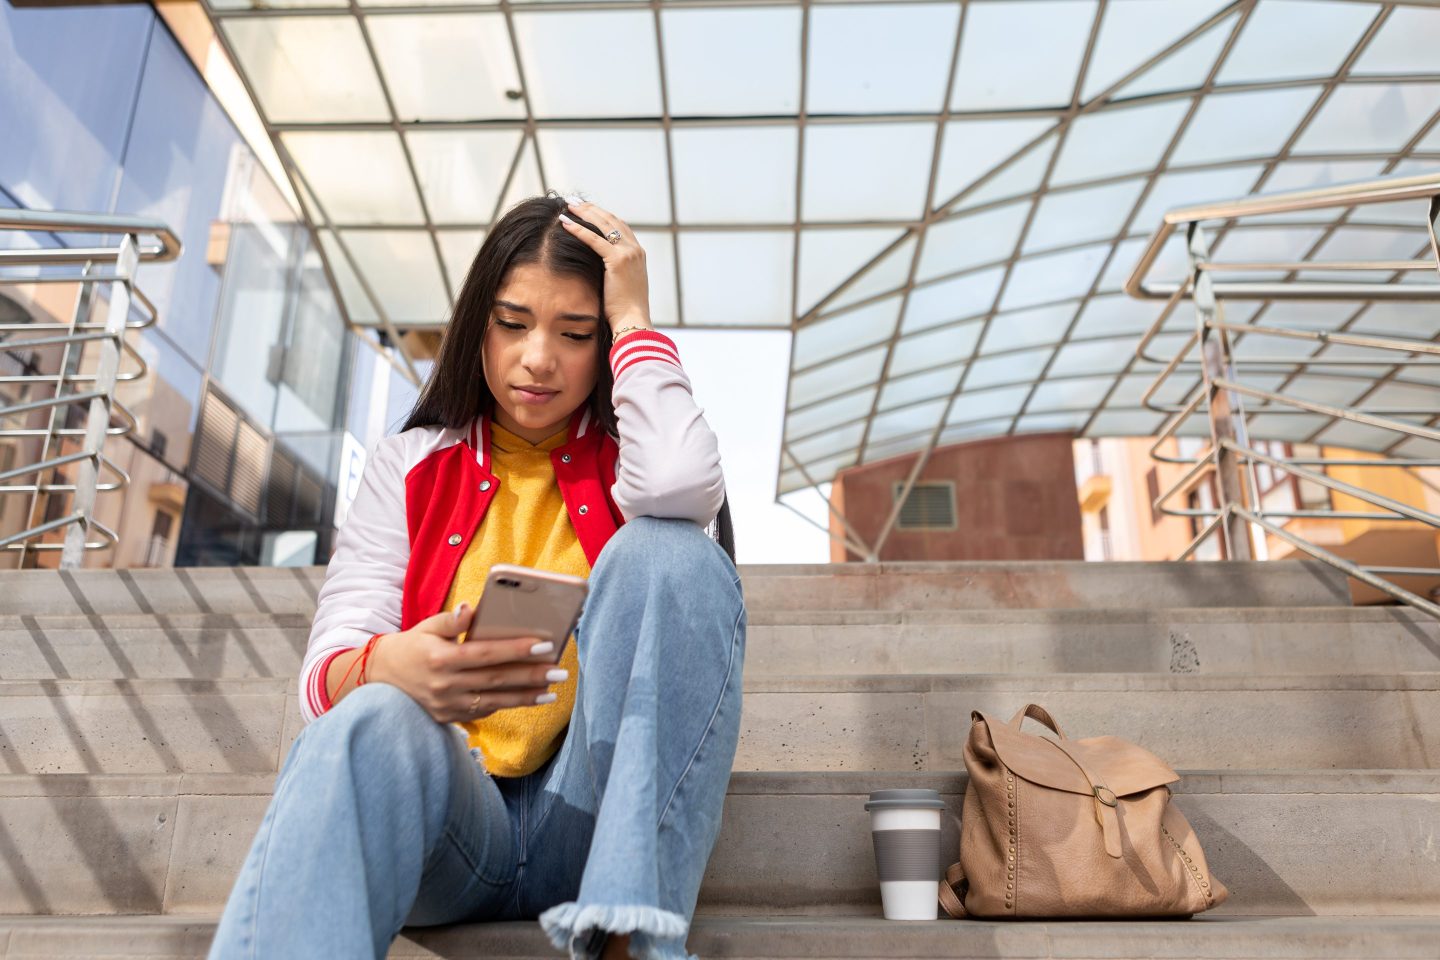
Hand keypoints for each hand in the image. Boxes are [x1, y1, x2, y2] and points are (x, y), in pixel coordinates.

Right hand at [368, 604, 566, 723]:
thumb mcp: (427, 627)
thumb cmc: (411, 646)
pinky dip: (508, 705)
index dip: (515, 650)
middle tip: (560, 671)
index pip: (485, 654)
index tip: (544, 645)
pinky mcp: (448, 718)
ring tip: (552, 690)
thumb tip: (473, 609)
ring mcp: (447, 705)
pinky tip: (529, 699)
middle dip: (531, 676)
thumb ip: (452, 620)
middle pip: (496, 680)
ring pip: (494, 702)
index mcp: (441, 658)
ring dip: (526, 697)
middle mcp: (445, 685)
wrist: (379, 678)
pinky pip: (483, 712)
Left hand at [557, 200, 651, 332]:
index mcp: (638, 254)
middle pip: (611, 220)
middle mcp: (635, 250)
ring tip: (568, 205)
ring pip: (603, 225)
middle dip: (591, 208)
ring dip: (584, 213)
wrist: (633, 321)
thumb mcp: (623, 286)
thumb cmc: (625, 311)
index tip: (587, 209)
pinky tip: (565, 222)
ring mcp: (629, 254)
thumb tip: (599, 270)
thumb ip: (615, 272)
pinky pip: (594, 240)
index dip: (602, 215)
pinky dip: (578, 229)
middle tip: (574, 200)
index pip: (619, 226)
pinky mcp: (618, 261)